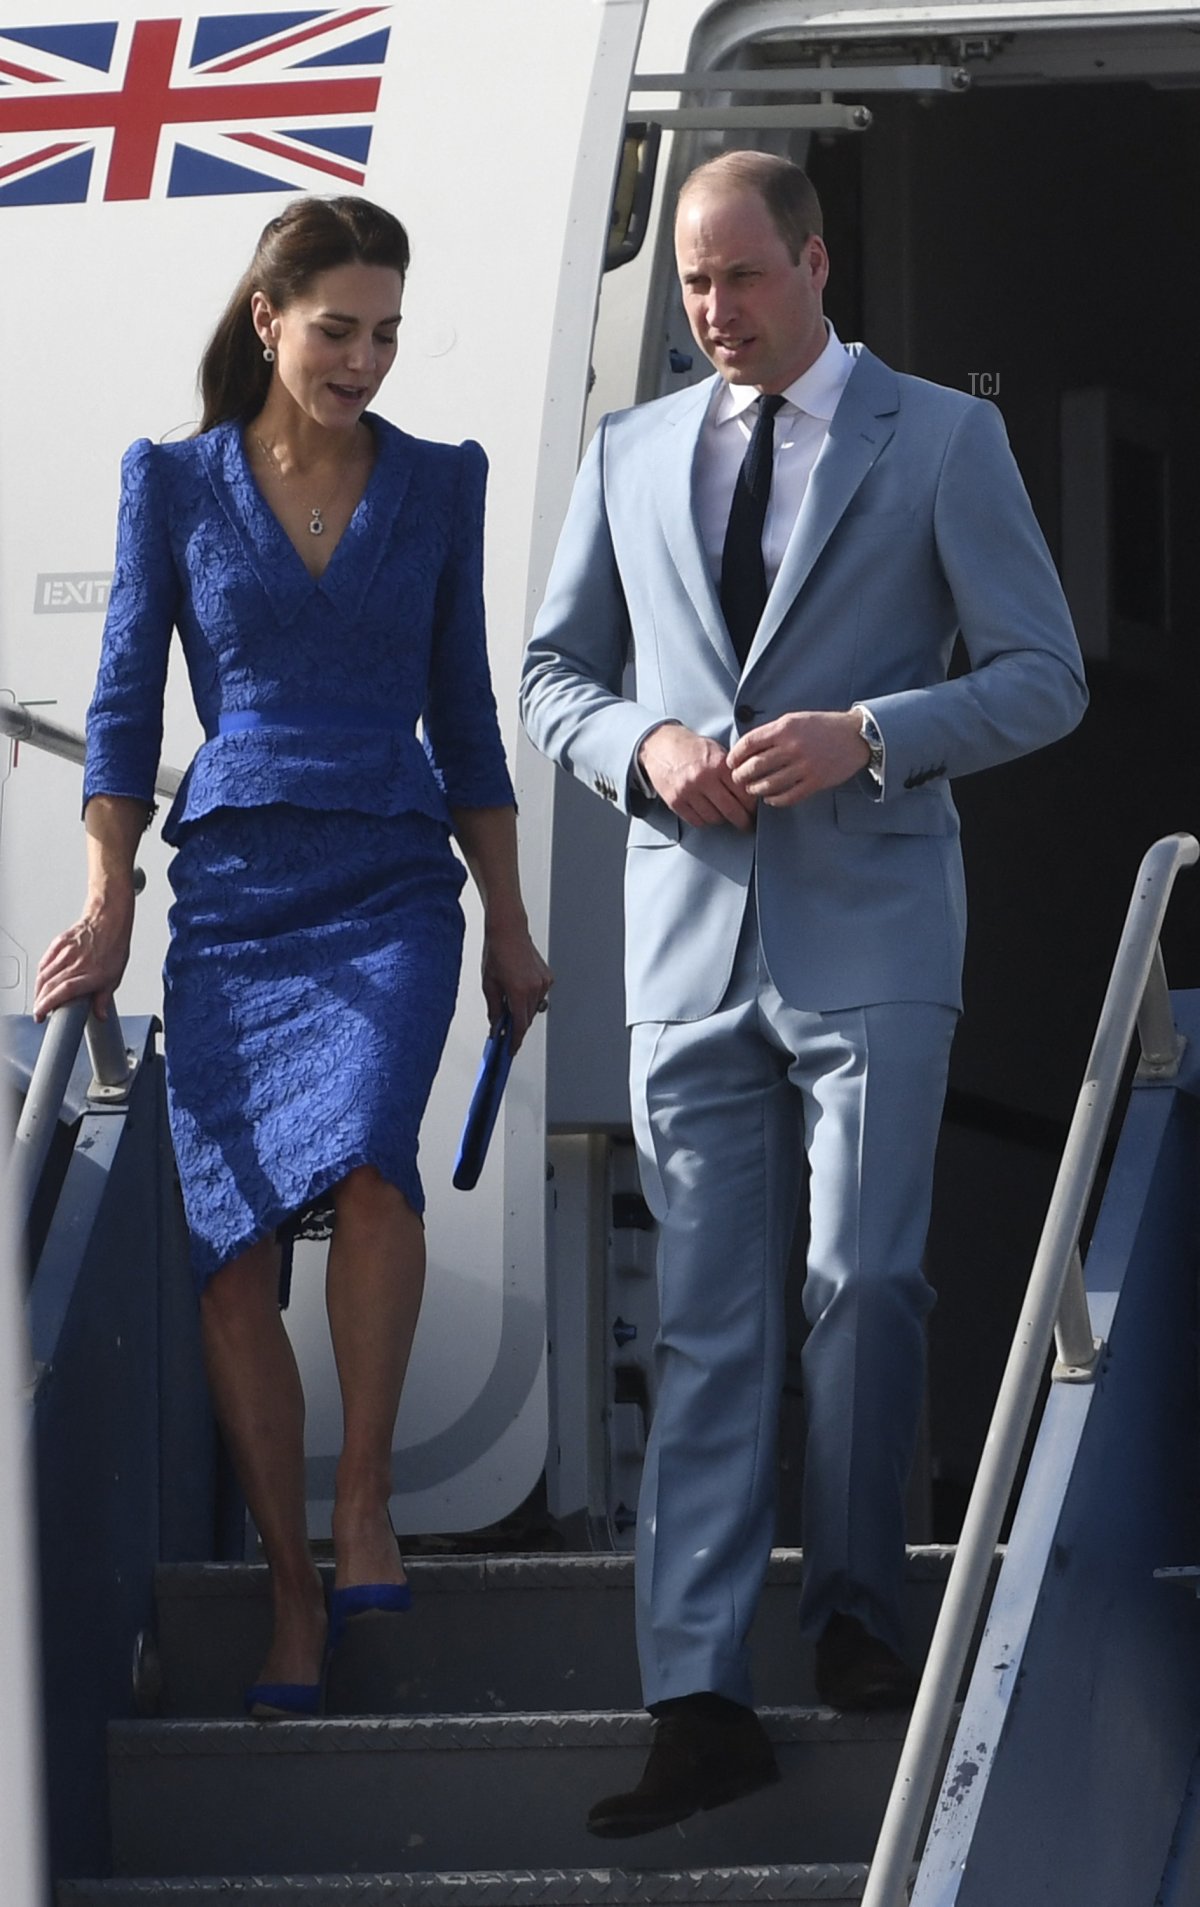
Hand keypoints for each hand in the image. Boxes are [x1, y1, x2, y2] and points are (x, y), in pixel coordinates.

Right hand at [34, 893, 134, 1022]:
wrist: (109, 921)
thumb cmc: (113, 947)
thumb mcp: (114, 977)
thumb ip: (104, 999)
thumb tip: (100, 1016)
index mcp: (92, 973)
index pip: (64, 991)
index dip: (49, 1003)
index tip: (42, 1014)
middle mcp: (77, 962)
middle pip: (50, 984)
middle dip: (40, 1002)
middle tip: (39, 1013)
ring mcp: (66, 952)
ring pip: (44, 974)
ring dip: (38, 990)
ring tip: (39, 1000)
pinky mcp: (59, 943)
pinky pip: (44, 962)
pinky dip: (40, 974)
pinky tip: (41, 982)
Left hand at [482, 917, 553, 1052]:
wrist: (509, 931)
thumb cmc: (497, 952)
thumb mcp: (489, 983)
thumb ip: (494, 1008)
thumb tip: (496, 1024)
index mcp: (519, 991)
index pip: (520, 1025)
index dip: (515, 1041)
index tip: (511, 1050)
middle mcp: (535, 988)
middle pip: (528, 1018)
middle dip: (516, 1026)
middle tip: (504, 1031)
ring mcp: (544, 982)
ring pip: (534, 1008)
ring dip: (523, 1011)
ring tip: (508, 1005)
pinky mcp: (548, 977)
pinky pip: (539, 996)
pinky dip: (529, 999)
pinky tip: (518, 991)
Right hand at [639, 723, 755, 829]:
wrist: (660, 745)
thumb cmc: (691, 748)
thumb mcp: (716, 751)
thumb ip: (731, 770)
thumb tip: (750, 791)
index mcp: (718, 764)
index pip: (743, 793)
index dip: (752, 805)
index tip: (755, 811)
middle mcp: (703, 778)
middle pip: (731, 811)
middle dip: (743, 821)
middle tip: (747, 824)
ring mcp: (688, 791)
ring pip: (714, 818)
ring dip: (721, 819)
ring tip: (723, 814)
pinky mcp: (675, 801)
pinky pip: (696, 821)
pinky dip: (704, 820)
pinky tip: (707, 813)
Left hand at [727, 710, 869, 806]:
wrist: (855, 736)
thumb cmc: (822, 726)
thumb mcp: (794, 719)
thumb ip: (772, 731)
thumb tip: (747, 747)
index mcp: (785, 728)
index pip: (749, 744)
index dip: (735, 755)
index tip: (731, 763)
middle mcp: (793, 747)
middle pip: (754, 766)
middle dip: (740, 776)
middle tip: (737, 779)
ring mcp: (804, 766)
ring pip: (769, 784)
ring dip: (755, 789)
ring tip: (751, 789)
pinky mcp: (815, 782)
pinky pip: (788, 796)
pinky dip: (775, 800)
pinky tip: (770, 799)